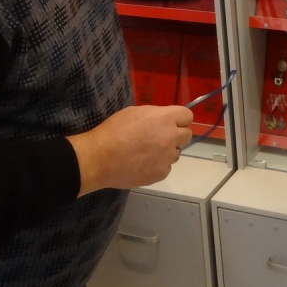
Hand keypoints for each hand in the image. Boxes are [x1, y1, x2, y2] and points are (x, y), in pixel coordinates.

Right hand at [67, 105, 192, 195]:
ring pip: (176, 153)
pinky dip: (158, 165)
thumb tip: (165, 121)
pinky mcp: (161, 174)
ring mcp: (167, 158)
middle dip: (176, 135)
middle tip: (160, 137)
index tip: (171, 122)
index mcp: (165, 119)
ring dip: (167, 151)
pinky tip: (143, 163)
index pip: (187, 116)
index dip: (179, 118)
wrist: (99, 159)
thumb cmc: (114, 130)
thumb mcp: (135, 112)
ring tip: (147, 152)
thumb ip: (156, 115)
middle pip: (186, 135)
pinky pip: (166, 167)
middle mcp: (170, 137)